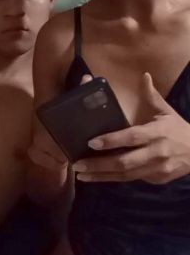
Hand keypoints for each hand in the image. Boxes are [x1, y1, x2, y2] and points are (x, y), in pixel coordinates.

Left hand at [72, 72, 189, 183]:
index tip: (91, 142)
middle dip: (99, 164)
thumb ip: (151, 95)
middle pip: (124, 162)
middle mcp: (156, 153)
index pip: (131, 137)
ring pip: (125, 175)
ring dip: (102, 176)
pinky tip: (98, 177)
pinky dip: (114, 179)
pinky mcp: (156, 180)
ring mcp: (157, 169)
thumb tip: (144, 75)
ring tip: (82, 174)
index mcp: (156, 133)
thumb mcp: (166, 111)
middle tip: (77, 164)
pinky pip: (132, 179)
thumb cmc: (177, 129)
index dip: (111, 141)